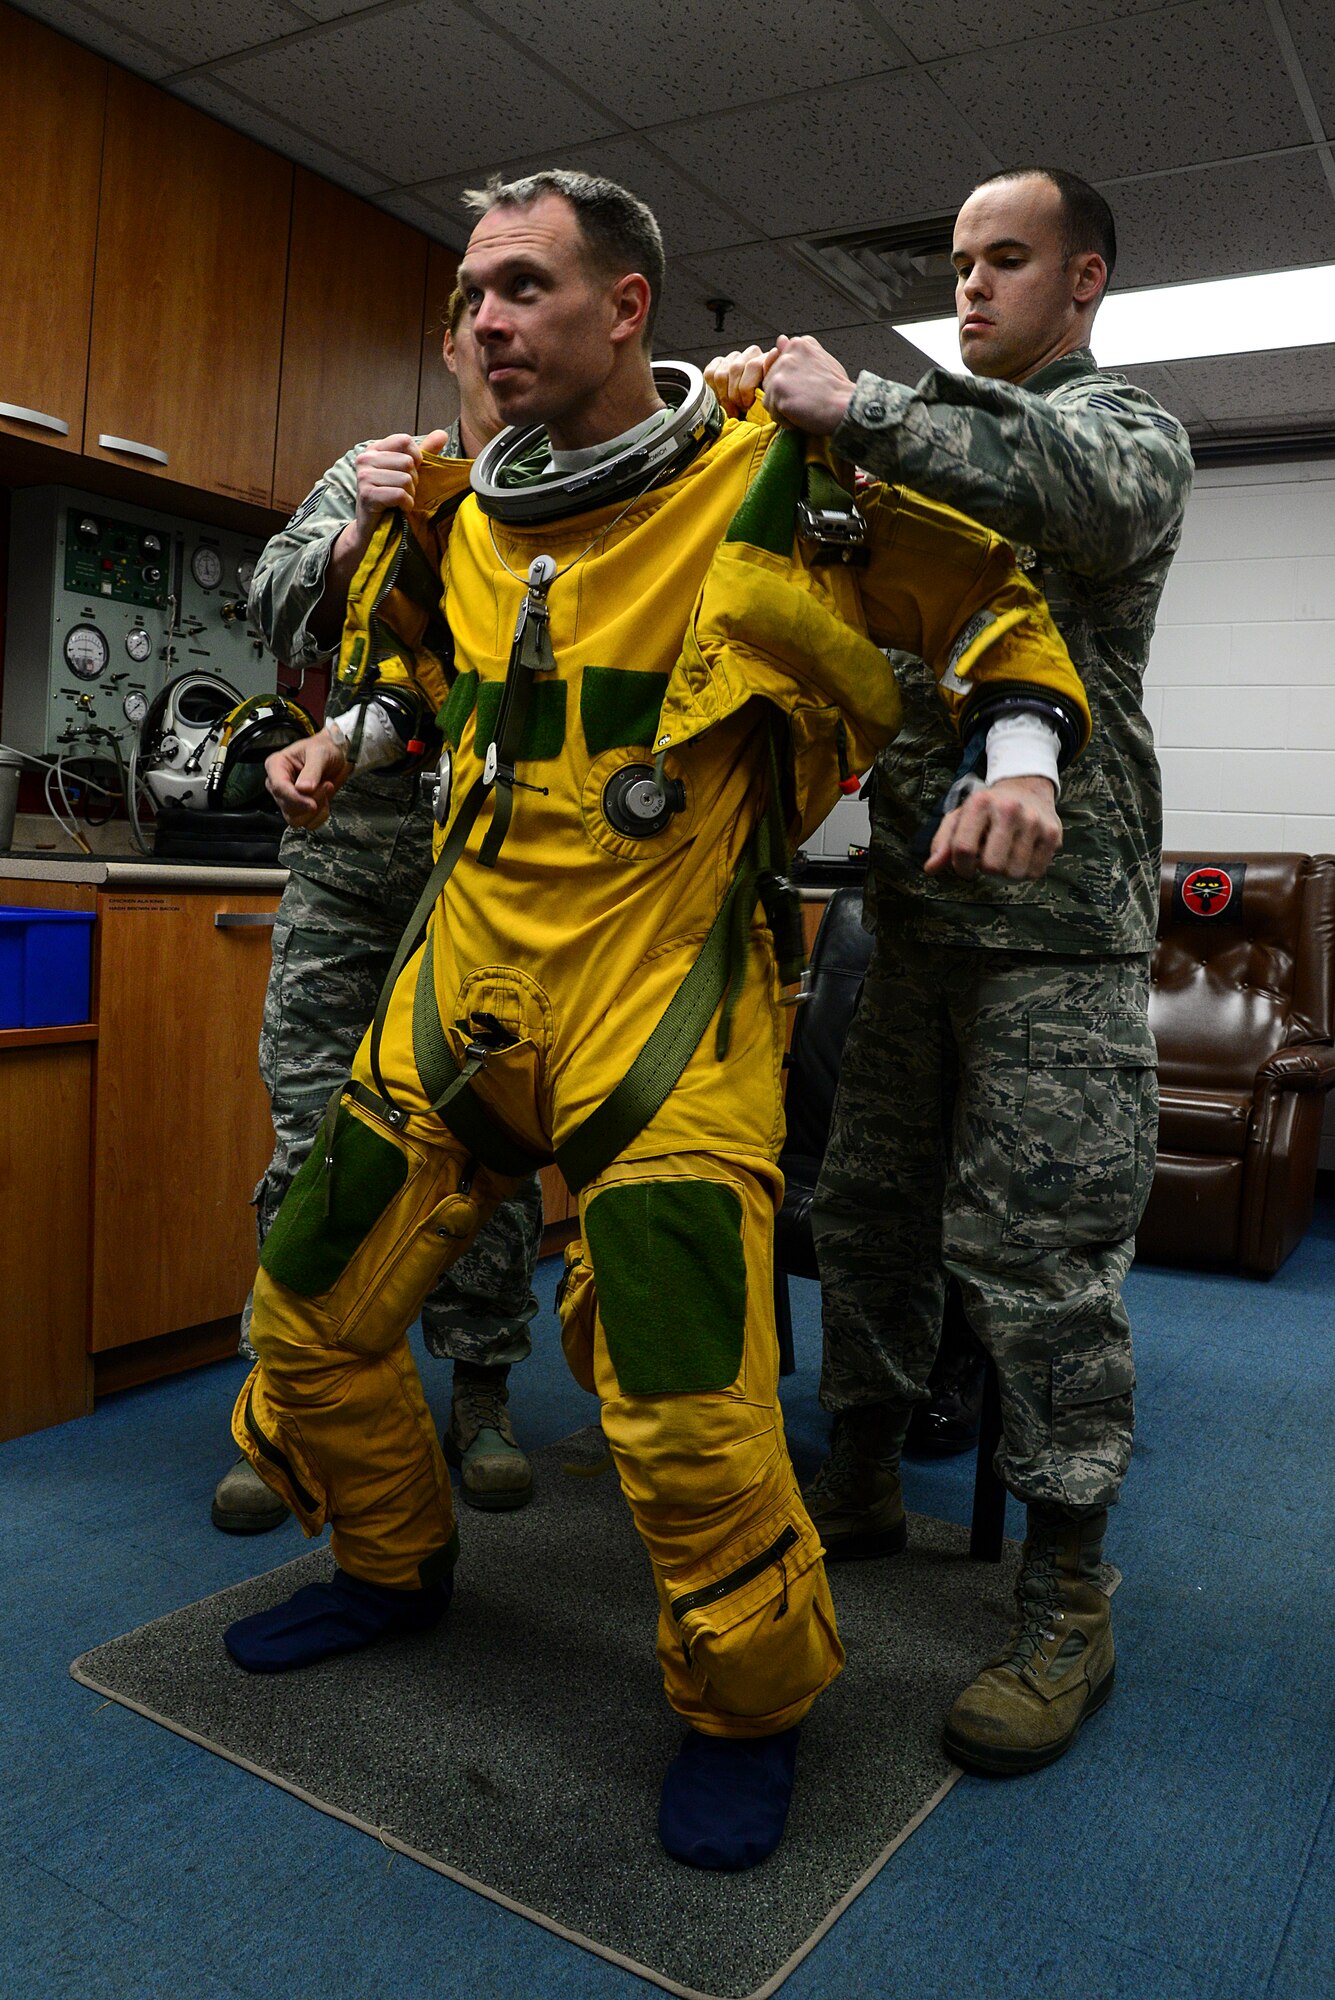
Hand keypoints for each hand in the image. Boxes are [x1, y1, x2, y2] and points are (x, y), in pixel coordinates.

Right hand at [265, 729, 350, 828]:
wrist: (339, 755)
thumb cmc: (326, 748)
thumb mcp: (319, 754)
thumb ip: (312, 771)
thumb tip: (303, 789)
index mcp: (276, 765)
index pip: (279, 788)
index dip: (296, 798)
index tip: (312, 804)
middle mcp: (278, 783)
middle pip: (287, 806)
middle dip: (311, 800)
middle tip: (327, 785)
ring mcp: (289, 797)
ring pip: (295, 818)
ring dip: (316, 810)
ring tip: (327, 789)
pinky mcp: (300, 808)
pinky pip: (306, 823)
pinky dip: (320, 816)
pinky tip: (326, 800)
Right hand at [351, 429, 447, 542]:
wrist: (373, 527)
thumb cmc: (392, 496)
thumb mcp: (408, 471)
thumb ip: (425, 451)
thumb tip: (442, 434)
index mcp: (374, 449)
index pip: (404, 440)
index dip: (416, 457)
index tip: (411, 472)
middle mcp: (365, 458)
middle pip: (407, 462)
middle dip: (413, 480)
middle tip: (404, 491)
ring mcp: (364, 476)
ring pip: (405, 479)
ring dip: (410, 494)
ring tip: (401, 500)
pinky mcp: (367, 494)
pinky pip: (400, 494)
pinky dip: (406, 504)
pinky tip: (400, 508)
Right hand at [704, 344, 775, 416]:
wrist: (754, 412)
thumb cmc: (763, 408)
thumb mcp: (771, 400)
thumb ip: (772, 380)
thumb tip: (774, 353)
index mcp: (767, 360)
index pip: (753, 365)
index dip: (746, 388)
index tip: (747, 404)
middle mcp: (750, 354)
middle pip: (735, 368)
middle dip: (734, 394)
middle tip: (739, 409)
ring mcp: (734, 358)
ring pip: (721, 373)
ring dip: (724, 395)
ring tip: (732, 408)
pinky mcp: (719, 363)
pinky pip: (709, 373)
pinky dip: (713, 390)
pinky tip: (723, 399)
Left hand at [760, 334, 855, 436]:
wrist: (847, 407)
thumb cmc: (838, 390)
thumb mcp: (821, 361)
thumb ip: (799, 354)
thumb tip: (780, 340)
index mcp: (799, 344)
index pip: (779, 366)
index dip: (790, 382)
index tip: (806, 388)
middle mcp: (788, 353)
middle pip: (770, 382)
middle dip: (784, 395)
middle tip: (806, 400)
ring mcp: (782, 370)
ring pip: (770, 398)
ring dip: (784, 408)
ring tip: (805, 408)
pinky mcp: (778, 389)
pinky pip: (772, 411)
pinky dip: (785, 419)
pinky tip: (802, 415)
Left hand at [925, 776, 1062, 881]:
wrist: (1027, 788)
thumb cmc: (987, 809)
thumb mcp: (961, 817)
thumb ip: (943, 842)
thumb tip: (930, 868)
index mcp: (980, 803)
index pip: (963, 848)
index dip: (960, 867)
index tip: (964, 866)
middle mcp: (1009, 809)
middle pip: (991, 866)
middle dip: (985, 869)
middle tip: (987, 858)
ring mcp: (1034, 821)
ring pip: (1014, 873)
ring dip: (1005, 872)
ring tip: (1004, 854)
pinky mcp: (1053, 834)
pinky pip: (1034, 873)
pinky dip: (1025, 871)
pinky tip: (1021, 854)